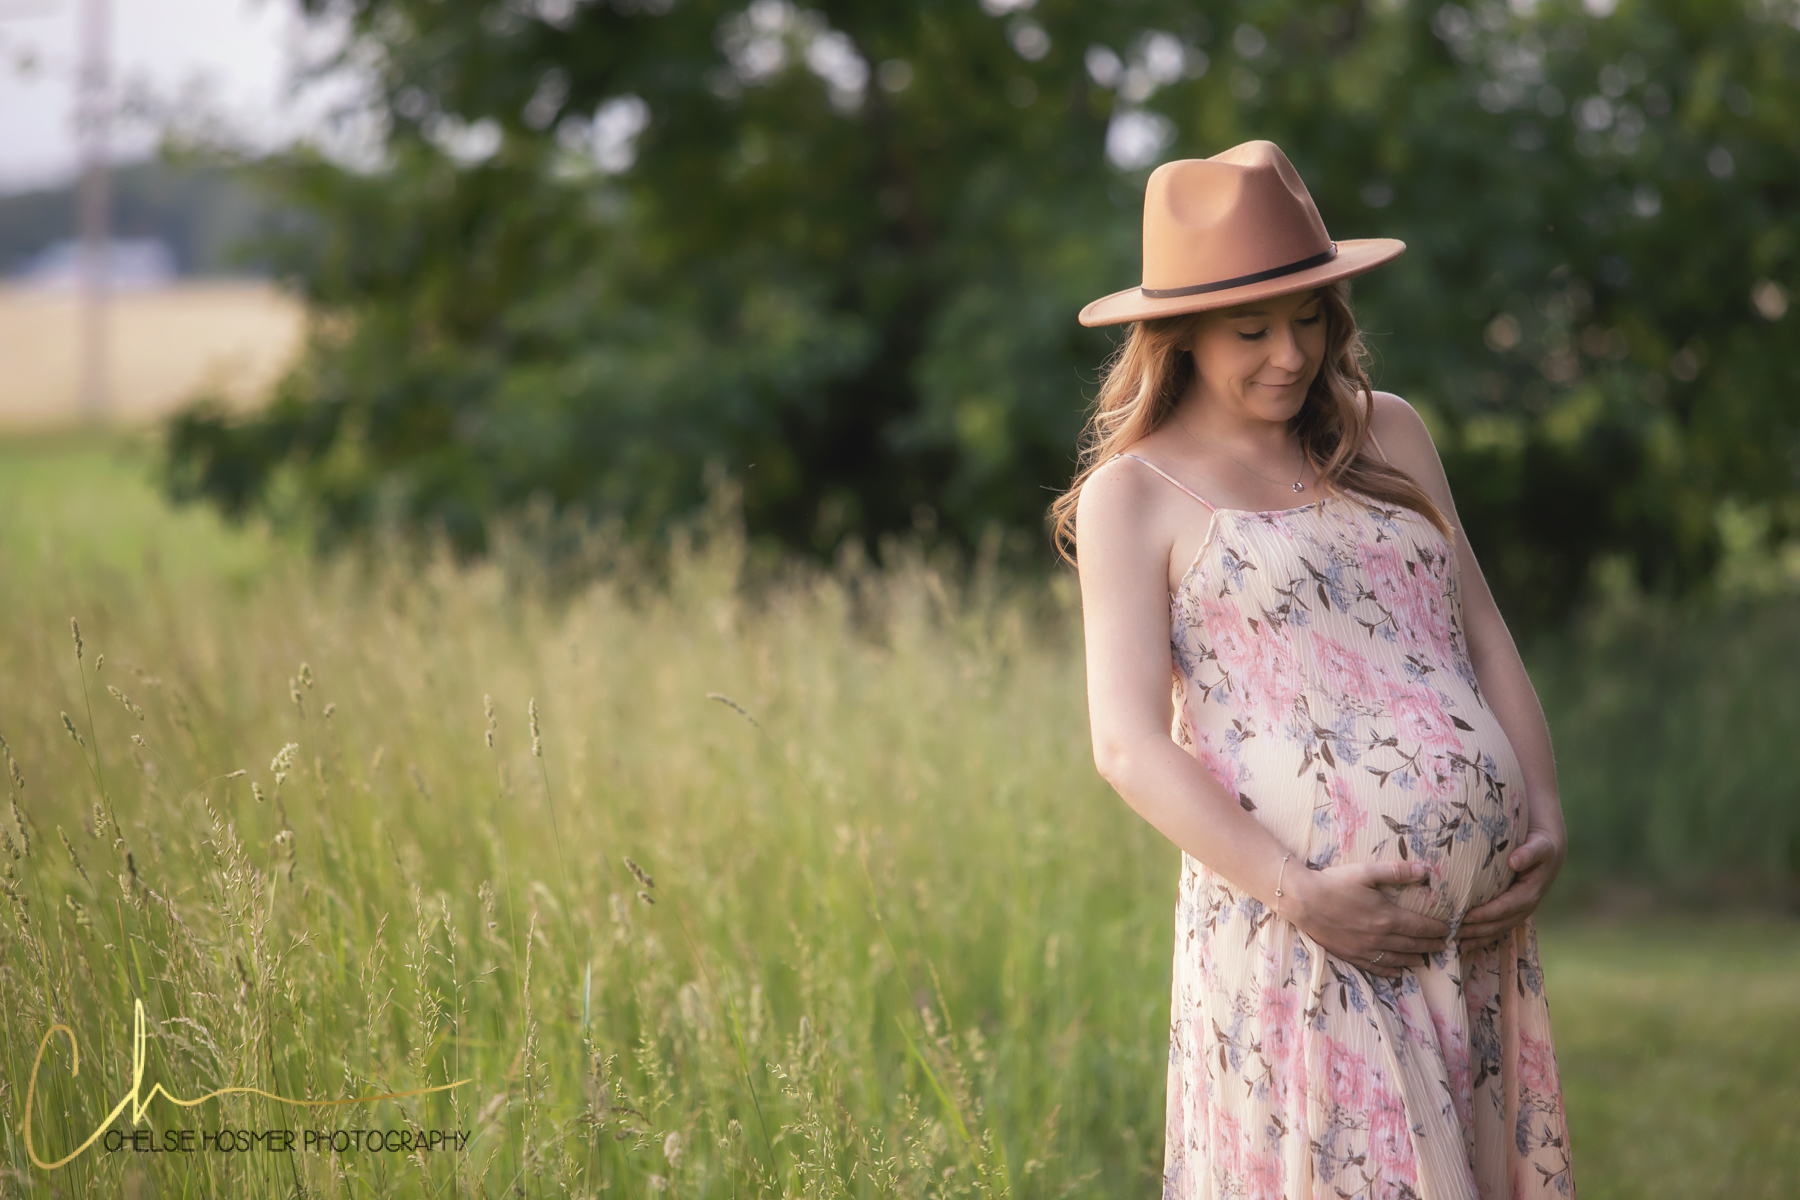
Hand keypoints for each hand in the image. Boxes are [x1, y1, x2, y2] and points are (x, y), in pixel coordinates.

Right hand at [1287, 861, 1449, 979]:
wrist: (1302, 901)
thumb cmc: (1334, 883)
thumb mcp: (1366, 872)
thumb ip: (1396, 871)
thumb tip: (1424, 870)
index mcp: (1387, 917)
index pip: (1420, 927)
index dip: (1436, 929)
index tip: (1447, 929)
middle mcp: (1380, 938)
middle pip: (1413, 945)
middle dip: (1430, 946)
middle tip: (1443, 946)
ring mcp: (1365, 949)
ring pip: (1397, 959)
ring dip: (1414, 959)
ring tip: (1425, 960)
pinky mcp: (1351, 955)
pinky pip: (1376, 967)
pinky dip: (1390, 970)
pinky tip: (1396, 970)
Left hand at [1456, 829, 1564, 953]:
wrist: (1548, 849)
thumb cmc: (1541, 845)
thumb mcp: (1539, 846)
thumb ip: (1529, 853)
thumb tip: (1514, 861)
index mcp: (1530, 893)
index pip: (1506, 907)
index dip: (1486, 913)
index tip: (1466, 916)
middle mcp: (1525, 906)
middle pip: (1499, 923)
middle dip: (1477, 930)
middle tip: (1453, 931)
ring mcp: (1519, 911)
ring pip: (1497, 929)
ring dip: (1477, 937)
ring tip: (1455, 942)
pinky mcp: (1511, 911)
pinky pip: (1496, 927)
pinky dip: (1481, 937)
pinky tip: (1464, 944)